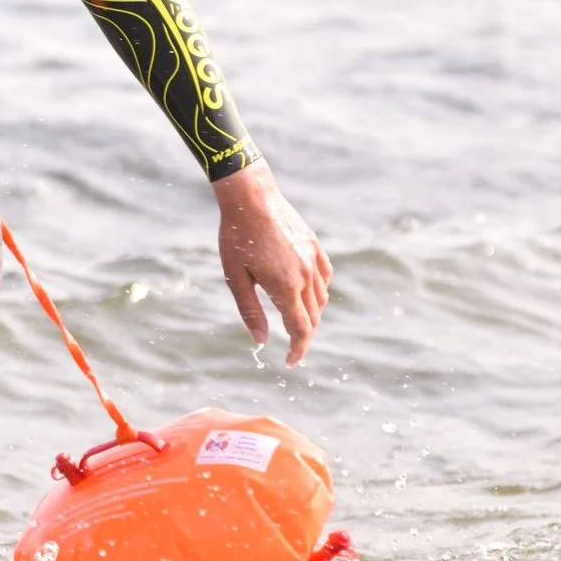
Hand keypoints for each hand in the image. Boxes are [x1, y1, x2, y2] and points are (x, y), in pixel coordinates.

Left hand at [213, 164, 332, 364]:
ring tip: (296, 321)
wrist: (251, 197)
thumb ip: (251, 311)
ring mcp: (313, 259)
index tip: (289, 363)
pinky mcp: (315, 245)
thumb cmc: (236, 237)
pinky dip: (319, 291)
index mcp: (285, 287)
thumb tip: (261, 341)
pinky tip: (307, 293)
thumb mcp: (235, 278)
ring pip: (321, 298)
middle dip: (303, 336)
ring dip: (312, 315)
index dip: (297, 350)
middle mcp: (305, 276)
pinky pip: (325, 277)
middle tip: (290, 346)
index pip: (301, 330)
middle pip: (313, 317)